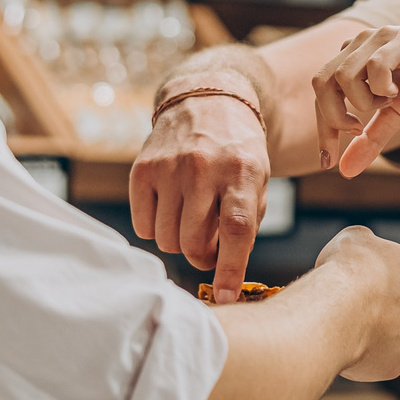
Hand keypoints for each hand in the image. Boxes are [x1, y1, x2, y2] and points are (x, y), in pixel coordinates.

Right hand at [130, 89, 268, 301]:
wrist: (206, 103)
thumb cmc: (238, 154)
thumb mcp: (258, 181)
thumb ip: (246, 225)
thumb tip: (227, 276)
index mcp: (241, 172)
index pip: (235, 230)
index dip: (228, 269)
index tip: (224, 296)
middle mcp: (203, 169)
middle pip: (192, 242)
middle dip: (202, 258)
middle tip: (210, 250)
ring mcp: (168, 168)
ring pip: (166, 239)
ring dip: (179, 243)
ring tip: (192, 223)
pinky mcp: (141, 170)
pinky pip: (143, 226)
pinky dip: (156, 229)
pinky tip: (171, 209)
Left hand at [312, 27, 399, 176]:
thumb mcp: (395, 116)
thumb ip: (370, 139)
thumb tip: (345, 172)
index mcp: (351, 59)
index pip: (321, 94)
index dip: (323, 129)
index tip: (328, 161)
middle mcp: (358, 44)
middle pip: (321, 83)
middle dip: (333, 117)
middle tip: (358, 130)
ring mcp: (378, 39)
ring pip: (343, 75)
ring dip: (362, 101)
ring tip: (387, 102)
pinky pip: (374, 66)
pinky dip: (381, 87)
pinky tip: (396, 92)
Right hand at [315, 224, 399, 380]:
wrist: (339, 309)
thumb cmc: (347, 268)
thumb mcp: (354, 239)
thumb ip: (366, 245)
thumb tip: (362, 249)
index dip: (379, 275)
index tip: (359, 276)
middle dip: (381, 307)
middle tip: (351, 303)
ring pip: (390, 338)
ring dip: (371, 333)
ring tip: (342, 324)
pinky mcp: (395, 366)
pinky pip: (376, 360)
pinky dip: (360, 355)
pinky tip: (342, 342)